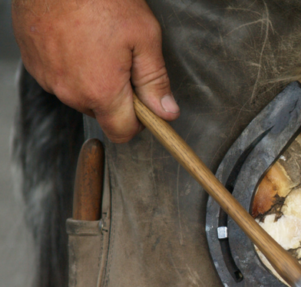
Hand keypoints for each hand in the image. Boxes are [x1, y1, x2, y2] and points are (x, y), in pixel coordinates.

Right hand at [12, 0, 178, 142]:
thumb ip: (155, 81)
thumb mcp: (144, 38)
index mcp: (101, 91)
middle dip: (117, 97)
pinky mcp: (34, 64)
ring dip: (93, 81)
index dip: (139, 122)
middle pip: (102, 113)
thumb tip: (166, 112)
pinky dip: (71, 67)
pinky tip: (78, 42)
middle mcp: (70, 91)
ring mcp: (48, 78)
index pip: (123, 132)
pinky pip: (59, 78)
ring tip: (99, 46)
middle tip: (124, 61)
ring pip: (80, 95)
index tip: (146, 105)